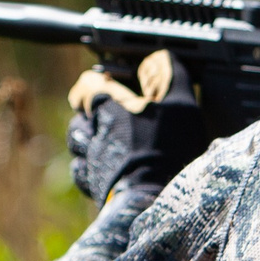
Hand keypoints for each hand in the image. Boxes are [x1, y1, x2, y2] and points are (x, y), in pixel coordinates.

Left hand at [66, 51, 207, 201]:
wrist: (151, 203)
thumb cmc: (165, 151)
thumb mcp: (180, 104)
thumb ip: (169, 75)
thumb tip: (160, 57)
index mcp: (108, 108)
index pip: (86, 86)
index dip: (94, 84)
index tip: (107, 85)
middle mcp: (93, 134)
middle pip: (81, 117)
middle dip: (93, 115)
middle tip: (115, 117)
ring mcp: (91, 162)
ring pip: (79, 145)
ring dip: (90, 141)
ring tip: (112, 143)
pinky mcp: (94, 188)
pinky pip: (83, 172)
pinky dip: (91, 168)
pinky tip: (111, 168)